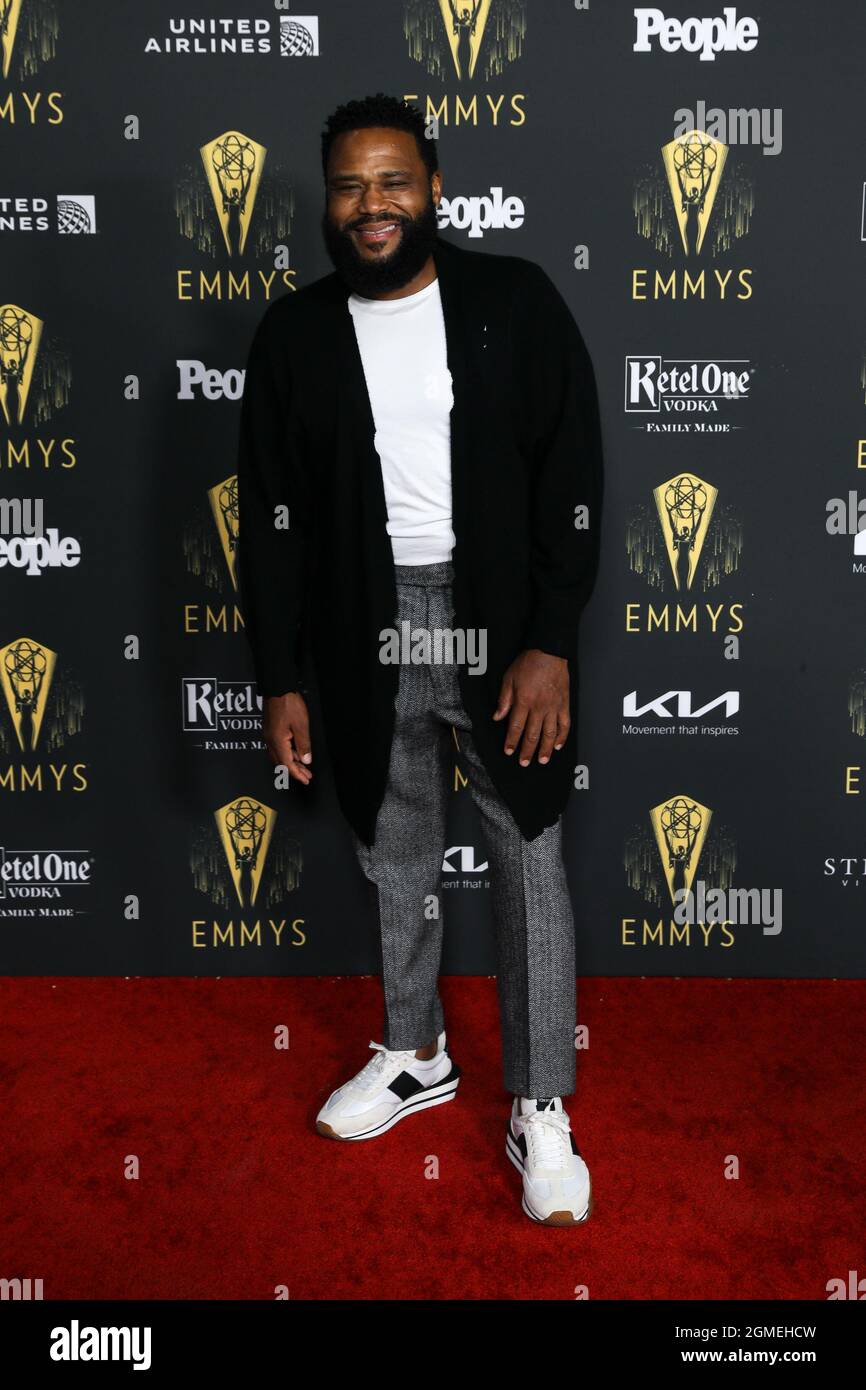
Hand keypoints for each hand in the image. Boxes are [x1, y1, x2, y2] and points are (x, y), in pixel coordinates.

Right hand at [263, 692, 312, 784]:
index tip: (306, 780)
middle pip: (281, 762)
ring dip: (292, 762)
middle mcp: (270, 741)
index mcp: (277, 741)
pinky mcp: (271, 730)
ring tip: (305, 767)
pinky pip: (278, 747)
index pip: (287, 764)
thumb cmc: (289, 704)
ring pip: (279, 755)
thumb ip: (304, 744)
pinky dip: (288, 753)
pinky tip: (297, 753)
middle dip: (294, 771)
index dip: (297, 774)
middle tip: (307, 776)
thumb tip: (306, 760)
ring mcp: (269, 735)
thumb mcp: (301, 725)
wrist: (278, 687)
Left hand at [492, 650, 569, 766]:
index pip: (516, 727)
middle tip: (524, 762)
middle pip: (533, 734)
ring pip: (550, 733)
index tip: (509, 752)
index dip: (512, 742)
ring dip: (545, 749)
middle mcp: (539, 707)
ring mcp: (554, 707)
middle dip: (527, 750)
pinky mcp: (564, 704)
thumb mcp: (508, 679)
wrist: (549, 651)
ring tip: (542, 760)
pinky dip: (562, 737)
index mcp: (523, 701)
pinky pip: (565, 724)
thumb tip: (497, 717)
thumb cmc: (528, 663)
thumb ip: (504, 700)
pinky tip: (558, 745)